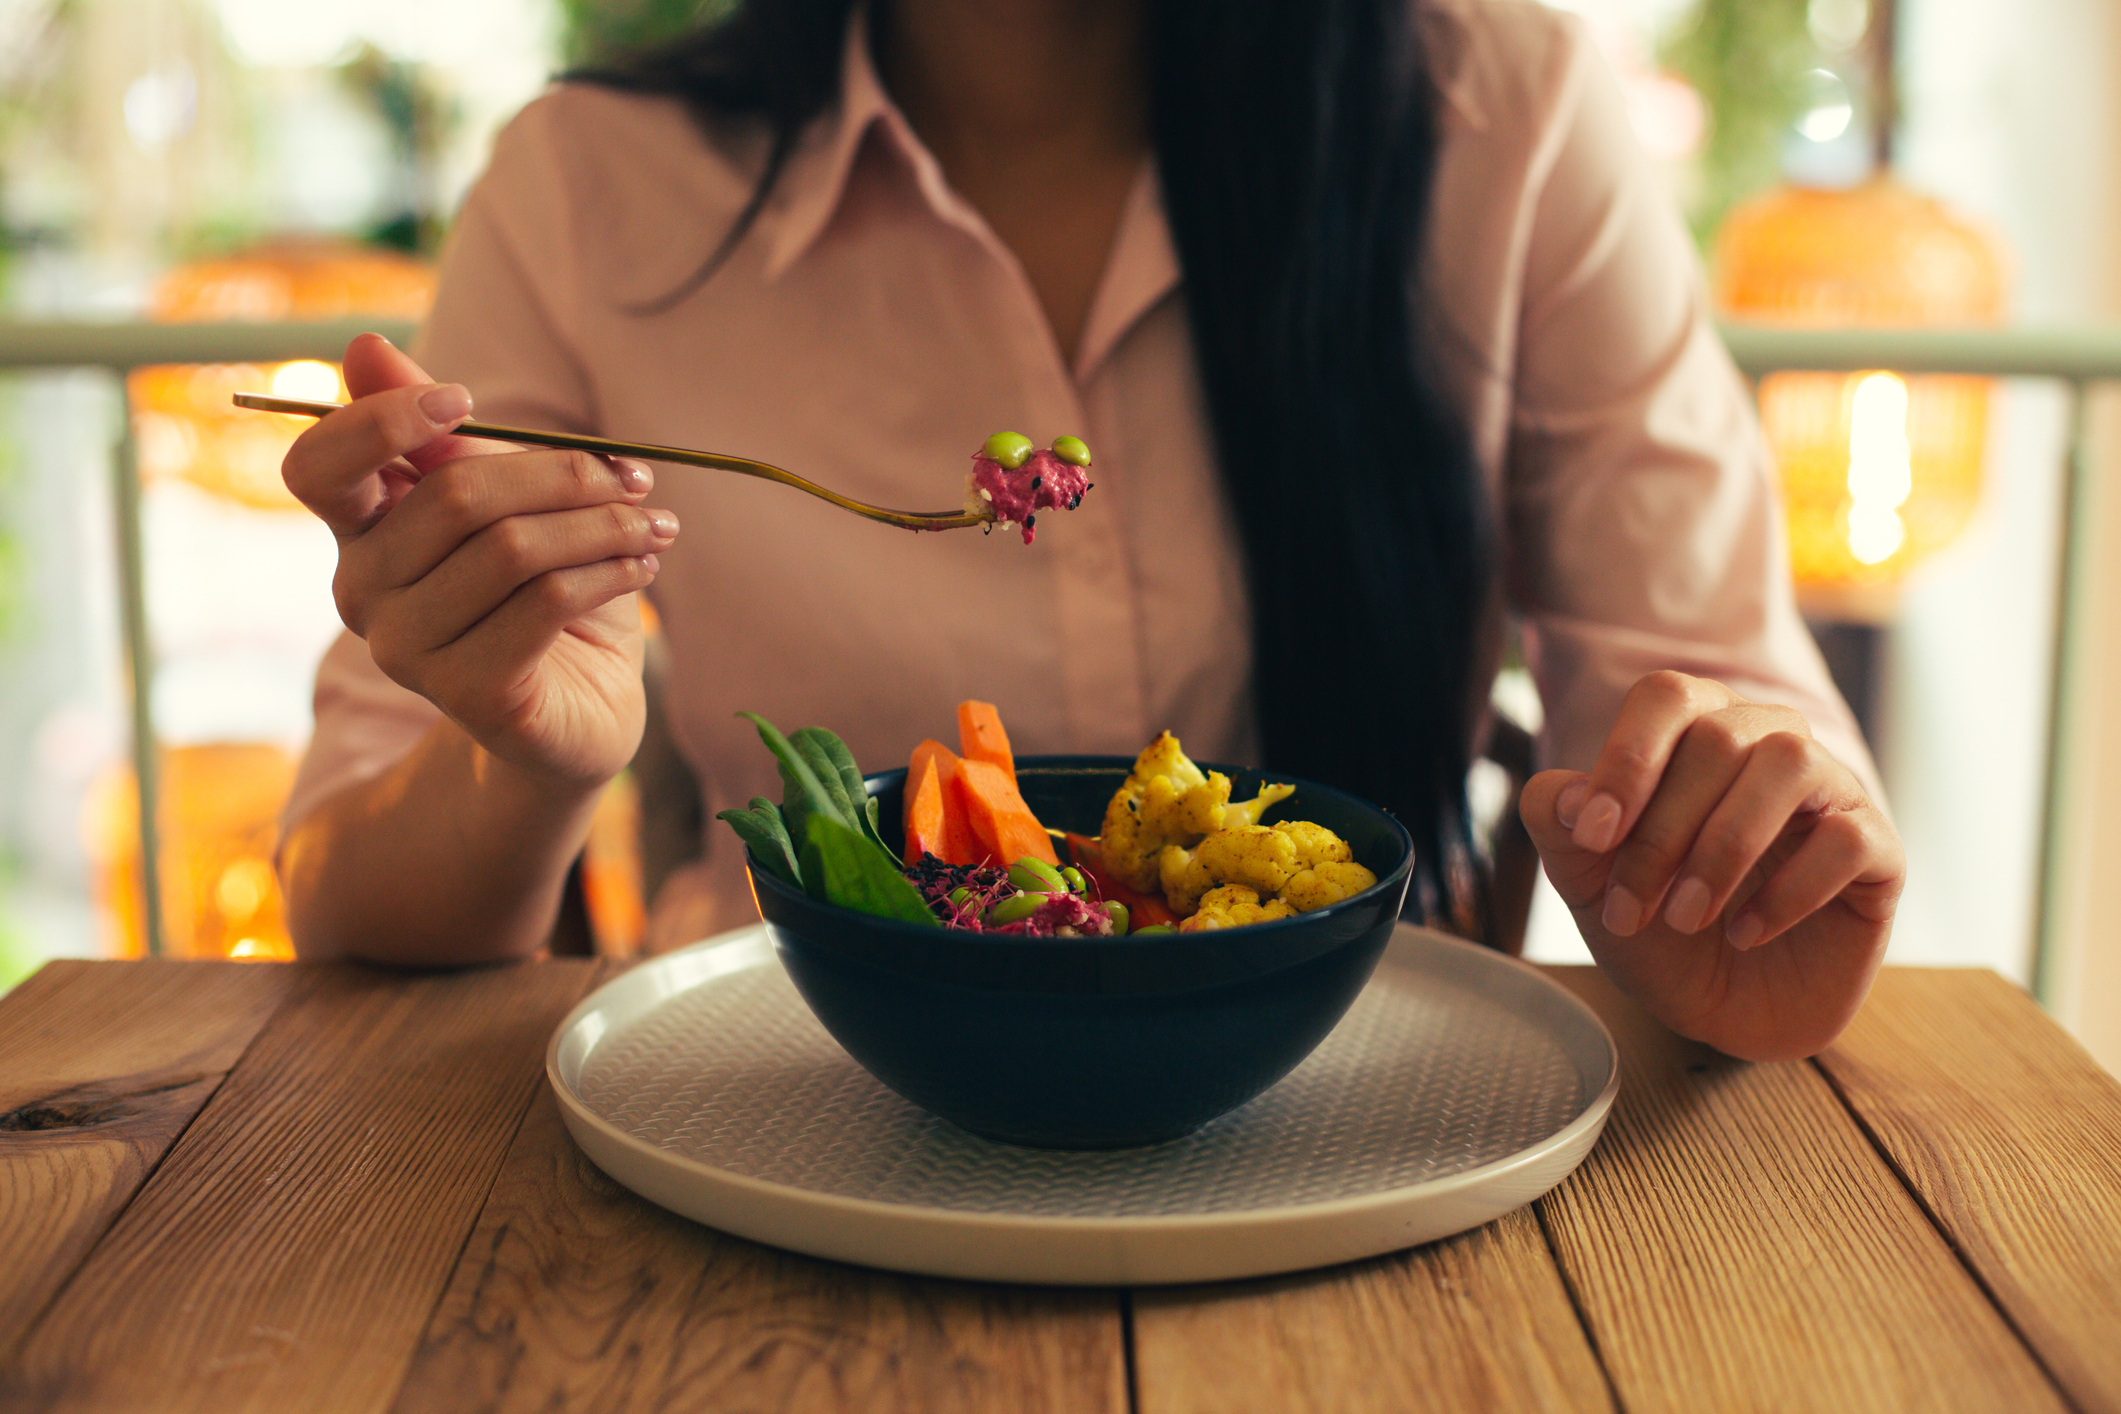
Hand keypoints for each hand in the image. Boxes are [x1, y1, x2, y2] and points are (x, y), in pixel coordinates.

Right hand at [282, 333, 677, 790]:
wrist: (581, 713)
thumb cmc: (541, 595)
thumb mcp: (503, 503)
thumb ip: (444, 436)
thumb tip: (364, 347)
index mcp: (358, 533)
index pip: (318, 467)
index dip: (381, 421)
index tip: (461, 399)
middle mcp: (361, 593)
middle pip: (455, 494)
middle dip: (563, 474)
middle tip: (635, 478)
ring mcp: (407, 650)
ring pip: (513, 547)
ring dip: (602, 525)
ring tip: (652, 525)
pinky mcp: (468, 693)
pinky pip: (546, 601)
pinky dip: (610, 570)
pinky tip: (641, 567)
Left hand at [1517, 671, 1903, 1060]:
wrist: (1728, 1014)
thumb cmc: (1660, 932)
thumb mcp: (1589, 884)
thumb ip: (1560, 827)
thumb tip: (1565, 793)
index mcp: (1697, 730)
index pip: (1668, 696)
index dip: (1626, 758)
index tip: (1590, 837)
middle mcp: (1769, 742)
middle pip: (1718, 738)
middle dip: (1660, 832)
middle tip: (1628, 910)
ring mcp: (1831, 792)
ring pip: (1790, 763)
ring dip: (1724, 847)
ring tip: (1686, 917)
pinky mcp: (1879, 851)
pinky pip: (1848, 838)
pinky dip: (1790, 890)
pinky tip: (1745, 933)